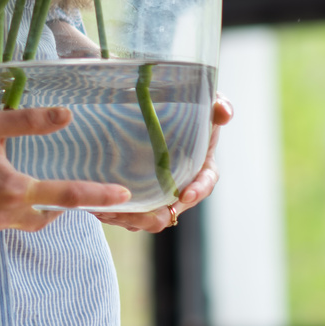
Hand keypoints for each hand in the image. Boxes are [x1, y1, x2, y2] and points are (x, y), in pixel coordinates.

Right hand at [0, 107, 131, 236]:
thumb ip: (30, 122)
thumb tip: (67, 115)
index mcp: (11, 189)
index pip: (67, 196)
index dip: (98, 196)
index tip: (123, 197)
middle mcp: (0, 216)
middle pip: (45, 217)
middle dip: (57, 206)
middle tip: (62, 189)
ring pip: (18, 222)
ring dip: (27, 208)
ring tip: (19, 184)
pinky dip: (0, 210)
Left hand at [95, 94, 234, 233]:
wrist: (156, 116)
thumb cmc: (187, 112)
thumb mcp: (205, 106)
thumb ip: (218, 106)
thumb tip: (224, 113)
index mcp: (202, 169)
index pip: (205, 185)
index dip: (197, 191)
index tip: (185, 195)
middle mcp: (182, 188)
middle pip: (172, 211)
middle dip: (158, 215)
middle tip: (142, 213)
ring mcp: (161, 196)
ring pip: (149, 218)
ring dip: (133, 219)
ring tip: (113, 213)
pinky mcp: (140, 198)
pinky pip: (130, 215)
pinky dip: (117, 215)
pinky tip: (99, 210)